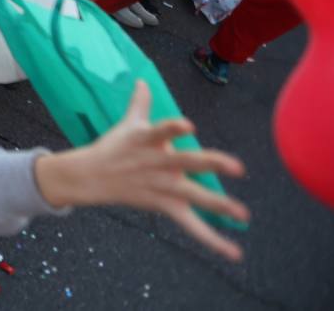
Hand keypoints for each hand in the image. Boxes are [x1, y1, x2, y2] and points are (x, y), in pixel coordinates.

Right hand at [34, 81, 248, 260]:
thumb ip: (140, 104)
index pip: (161, 130)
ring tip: (243, 213)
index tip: (189, 125)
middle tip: (238, 167)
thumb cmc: (113, 147)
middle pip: (186, 162)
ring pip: (192, 195)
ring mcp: (161, 186)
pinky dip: (212, 240)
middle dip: (211, 163)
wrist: (90, 176)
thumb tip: (142, 81)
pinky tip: (235, 253)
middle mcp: (157, 163)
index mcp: (148, 140)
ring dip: (218, 205)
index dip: (174, 128)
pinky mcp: (164, 205)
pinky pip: (190, 224)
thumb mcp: (127, 125)